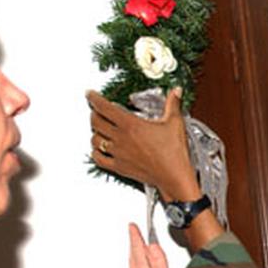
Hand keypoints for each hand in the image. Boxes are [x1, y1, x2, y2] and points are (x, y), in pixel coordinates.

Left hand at [87, 88, 201, 201]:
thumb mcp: (175, 123)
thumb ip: (173, 104)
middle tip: (97, 110)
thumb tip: (176, 91)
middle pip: (95, 122)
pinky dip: (96, 152)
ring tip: (98, 129)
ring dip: (94, 132)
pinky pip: (99, 159)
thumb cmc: (174, 152)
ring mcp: (118, 153)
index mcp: (131, 124)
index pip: (104, 107)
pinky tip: (99, 149)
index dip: (94, 98)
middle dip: (94, 113)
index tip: (90, 94)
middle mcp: (120, 138)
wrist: (174, 177)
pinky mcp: (119, 167)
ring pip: (95, 140)